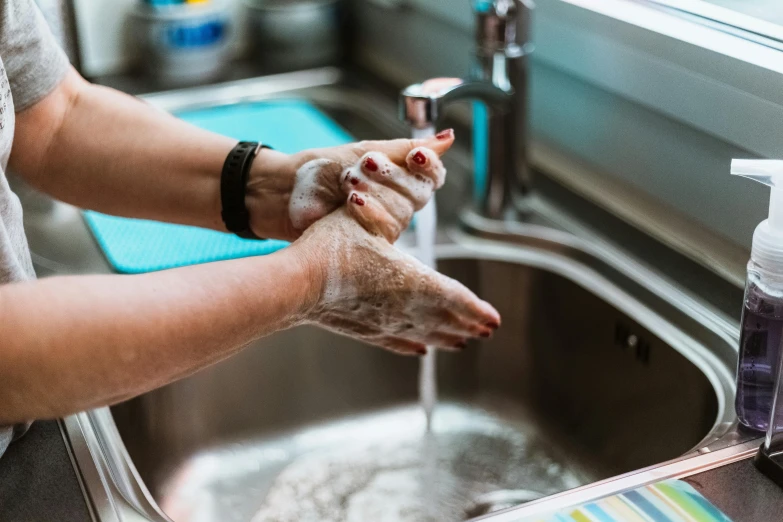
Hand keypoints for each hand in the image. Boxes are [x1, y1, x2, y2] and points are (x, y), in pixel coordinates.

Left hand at [245, 130, 455, 240]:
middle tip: (366, 165)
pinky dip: (368, 213)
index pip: (432, 176)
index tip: (416, 156)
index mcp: (398, 178)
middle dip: (392, 177)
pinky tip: (352, 202)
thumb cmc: (320, 170)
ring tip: (349, 180)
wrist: (283, 192)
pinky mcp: (369, 243)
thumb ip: (406, 148)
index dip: (429, 166)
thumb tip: (449, 138)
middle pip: (419, 194)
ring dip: (376, 193)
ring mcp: (382, 225)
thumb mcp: (365, 151)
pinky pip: (385, 232)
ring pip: (403, 213)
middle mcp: (395, 203)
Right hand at [290, 207, 500, 355]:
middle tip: (487, 332)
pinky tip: (419, 349)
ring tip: (462, 343)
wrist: (294, 284)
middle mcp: (403, 308)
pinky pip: (396, 341)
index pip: (455, 298)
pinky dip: (412, 344)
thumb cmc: (329, 246)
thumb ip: (395, 208)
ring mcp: (383, 323)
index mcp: (410, 280)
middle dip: (468, 325)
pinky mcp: (363, 330)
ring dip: (446, 338)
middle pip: (444, 320)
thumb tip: (416, 196)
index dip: (477, 309)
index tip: (494, 319)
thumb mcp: (367, 214)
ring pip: (424, 334)